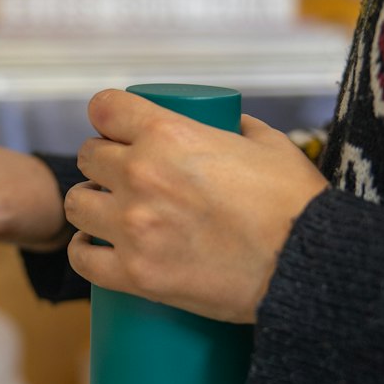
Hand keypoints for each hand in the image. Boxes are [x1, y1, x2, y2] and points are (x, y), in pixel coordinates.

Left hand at [64, 89, 328, 322]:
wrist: (307, 269)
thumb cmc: (296, 206)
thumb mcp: (270, 145)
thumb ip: (239, 128)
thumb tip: (225, 124)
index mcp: (169, 135)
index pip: (104, 109)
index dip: (108, 117)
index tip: (115, 128)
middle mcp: (141, 175)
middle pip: (88, 157)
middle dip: (101, 163)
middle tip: (120, 177)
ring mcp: (133, 227)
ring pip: (76, 204)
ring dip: (90, 205)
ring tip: (107, 213)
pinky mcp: (135, 274)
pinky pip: (81, 259)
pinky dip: (83, 252)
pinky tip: (93, 247)